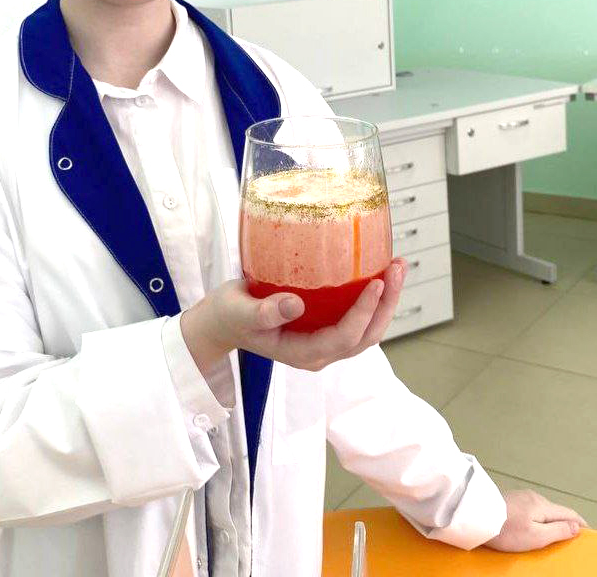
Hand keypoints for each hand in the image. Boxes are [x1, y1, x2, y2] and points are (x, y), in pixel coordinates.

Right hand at [180, 258, 405, 374]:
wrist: (223, 322)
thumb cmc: (230, 315)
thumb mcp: (240, 312)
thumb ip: (265, 312)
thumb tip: (295, 304)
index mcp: (302, 353)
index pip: (344, 337)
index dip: (364, 312)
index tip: (376, 282)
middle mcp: (320, 352)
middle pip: (366, 337)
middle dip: (386, 305)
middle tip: (397, 268)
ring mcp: (324, 342)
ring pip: (367, 331)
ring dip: (386, 302)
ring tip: (397, 266)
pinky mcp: (325, 327)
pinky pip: (357, 319)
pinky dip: (373, 299)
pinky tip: (378, 272)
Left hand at [485, 489, 587, 551]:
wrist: (476, 516)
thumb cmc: (507, 529)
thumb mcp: (537, 536)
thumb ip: (558, 530)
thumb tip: (575, 526)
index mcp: (543, 505)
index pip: (568, 513)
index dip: (579, 523)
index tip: (585, 532)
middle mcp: (533, 496)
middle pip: (555, 510)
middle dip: (564, 521)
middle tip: (568, 535)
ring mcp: (520, 496)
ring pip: (542, 509)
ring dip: (549, 519)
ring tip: (550, 532)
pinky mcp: (510, 499)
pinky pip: (530, 508)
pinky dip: (536, 517)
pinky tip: (530, 525)